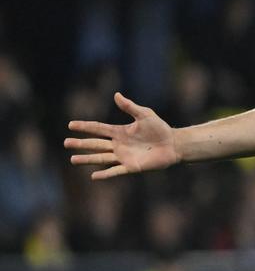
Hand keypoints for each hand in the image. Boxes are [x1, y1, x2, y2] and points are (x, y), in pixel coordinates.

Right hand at [65, 92, 180, 179]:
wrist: (173, 144)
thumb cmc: (160, 128)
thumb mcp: (144, 114)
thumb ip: (130, 106)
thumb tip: (116, 95)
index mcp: (120, 132)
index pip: (98, 128)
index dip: (85, 126)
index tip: (70, 125)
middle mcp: (119, 145)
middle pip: (95, 144)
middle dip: (81, 143)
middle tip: (66, 142)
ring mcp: (124, 156)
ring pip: (101, 158)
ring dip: (87, 159)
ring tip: (72, 159)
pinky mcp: (132, 167)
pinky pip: (115, 171)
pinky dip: (105, 174)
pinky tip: (93, 176)